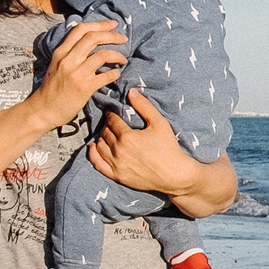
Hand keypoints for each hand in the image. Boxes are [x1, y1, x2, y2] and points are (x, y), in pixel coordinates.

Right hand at [28, 20, 123, 129]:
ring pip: (103, 55)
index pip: (80, 29)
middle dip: (112, 36)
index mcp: (60, 52)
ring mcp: (76, 73)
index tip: (113, 24)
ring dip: (118, 55)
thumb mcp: (57, 65)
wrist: (43, 110)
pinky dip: (115, 73)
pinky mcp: (84, 87)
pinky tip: (117, 74)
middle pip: (93, 38)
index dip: (99, 24)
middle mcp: (67, 60)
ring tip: (123, 60)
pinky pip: (106, 76)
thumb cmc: (52, 88)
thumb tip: (91, 42)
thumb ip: (70, 53)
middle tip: (124, 39)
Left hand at [87, 89, 206, 193]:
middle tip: (112, 123)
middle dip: (107, 125)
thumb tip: (131, 92)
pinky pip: (97, 163)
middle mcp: (118, 150)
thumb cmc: (169, 148)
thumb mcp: (160, 123)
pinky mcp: (117, 175)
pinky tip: (95, 147)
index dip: (112, 114)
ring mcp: (116, 164)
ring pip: (99, 146)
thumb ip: (144, 107)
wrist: (174, 175)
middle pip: (104, 132)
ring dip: (101, 138)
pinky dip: (93, 154)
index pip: (112, 121)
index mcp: (127, 136)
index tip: (114, 113)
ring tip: (107, 134)